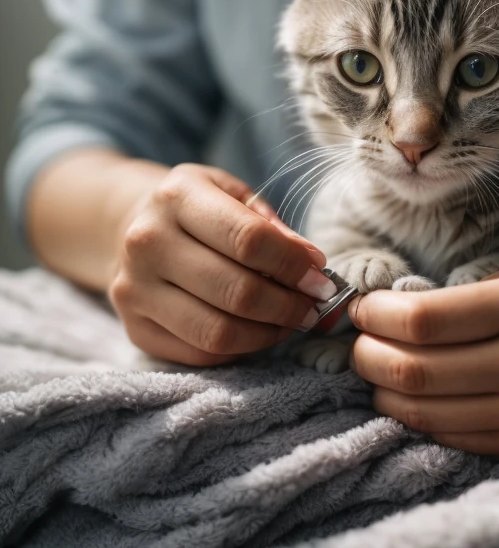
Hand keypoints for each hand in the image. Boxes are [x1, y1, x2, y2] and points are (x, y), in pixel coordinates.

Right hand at [109, 163, 335, 365]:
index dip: (293, 265)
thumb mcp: (232, 194)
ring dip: (268, 333)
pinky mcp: (135, 328)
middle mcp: (147, 242)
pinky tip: (258, 332)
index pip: (248, 239)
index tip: (319, 278)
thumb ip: (271, 225)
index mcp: (177, 197)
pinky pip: (201, 353)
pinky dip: (240, 348)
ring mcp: (135, 289)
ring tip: (290, 322)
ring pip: (218, 331)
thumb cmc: (197, 210)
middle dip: (288, 305)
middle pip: (237, 291)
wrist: (131, 227)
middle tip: (313, 307)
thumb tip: (310, 263)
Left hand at [349, 269, 498, 456]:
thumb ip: (459, 298)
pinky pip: (446, 436)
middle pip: (414, 370)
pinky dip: (414, 415)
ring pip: (421, 411)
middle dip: (367, 354)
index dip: (377, 315)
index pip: (424, 320)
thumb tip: (382, 315)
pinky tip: (410, 394)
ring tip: (378, 367)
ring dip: (382, 389)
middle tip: (361, 340)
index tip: (364, 307)